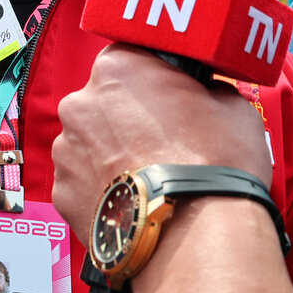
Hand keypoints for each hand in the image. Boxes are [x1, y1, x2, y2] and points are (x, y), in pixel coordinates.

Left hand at [52, 45, 272, 235]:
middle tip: (164, 143)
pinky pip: (82, 182)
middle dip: (128, 119)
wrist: (194, 233)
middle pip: (104, 104)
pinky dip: (103, 189)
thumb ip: (203, 90)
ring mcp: (65, 149)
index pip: (130, 60)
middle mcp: (79, 103)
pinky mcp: (62, 192)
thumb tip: (200, 95)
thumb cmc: (214, 164)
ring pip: (90, 144)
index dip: (154, 81)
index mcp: (117, 68)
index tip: (169, 98)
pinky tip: (134, 200)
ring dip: (112, 155)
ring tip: (150, 178)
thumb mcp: (231, 105)